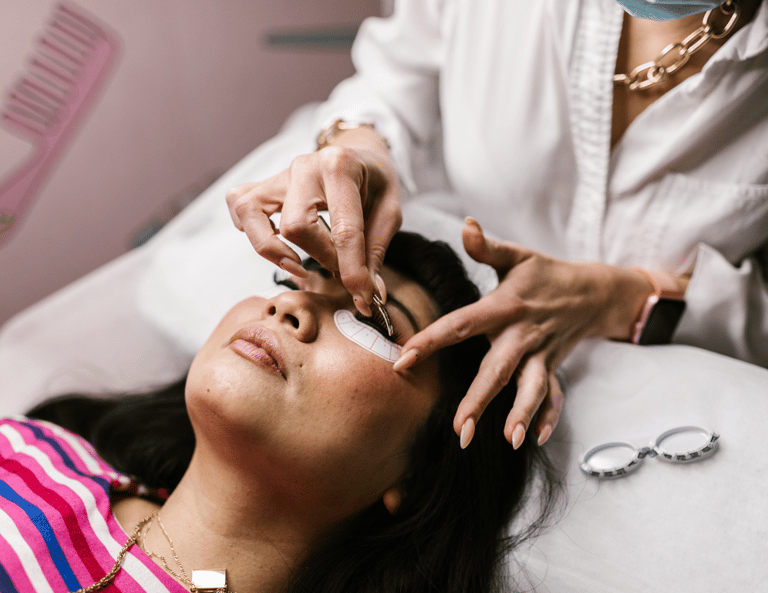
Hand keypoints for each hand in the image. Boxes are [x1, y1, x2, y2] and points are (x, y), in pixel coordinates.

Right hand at [226, 136, 401, 315]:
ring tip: (299, 265)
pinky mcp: (264, 185)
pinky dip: (251, 230)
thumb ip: (376, 252)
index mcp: (340, 166)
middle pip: (296, 226)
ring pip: (252, 213)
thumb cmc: (374, 182)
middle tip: (340, 269)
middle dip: (320, 259)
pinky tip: (275, 242)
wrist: (358, 153)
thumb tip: (368, 294)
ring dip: (273, 249)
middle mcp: (304, 166)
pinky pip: (239, 206)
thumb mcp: (390, 211)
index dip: (352, 270)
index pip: (343, 229)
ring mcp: (279, 174)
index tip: (363, 297)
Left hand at [393, 218, 651, 448]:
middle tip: (460, 428)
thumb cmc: (546, 273)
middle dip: (480, 399)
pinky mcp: (554, 366)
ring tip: (508, 440)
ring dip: (521, 413)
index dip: (431, 341)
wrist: (594, 291)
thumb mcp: (518, 256)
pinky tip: (535, 440)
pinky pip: (555, 395)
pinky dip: (549, 416)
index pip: (461, 324)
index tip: (403, 360)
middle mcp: (523, 334)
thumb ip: (487, 247)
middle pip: (498, 369)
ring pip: (532, 387)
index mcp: (505, 306)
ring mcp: (542, 353)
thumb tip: (465, 225)